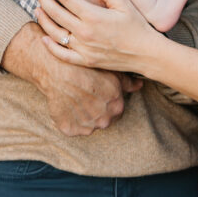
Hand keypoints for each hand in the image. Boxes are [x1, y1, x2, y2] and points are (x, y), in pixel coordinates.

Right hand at [1, 18, 141, 137]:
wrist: (57, 69)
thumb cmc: (84, 67)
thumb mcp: (110, 70)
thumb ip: (127, 82)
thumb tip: (140, 85)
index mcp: (117, 106)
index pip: (117, 109)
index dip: (108, 100)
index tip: (98, 92)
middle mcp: (104, 120)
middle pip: (104, 119)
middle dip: (98, 110)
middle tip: (86, 95)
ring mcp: (87, 127)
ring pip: (89, 124)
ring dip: (85, 115)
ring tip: (76, 98)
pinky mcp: (70, 129)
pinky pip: (73, 128)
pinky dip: (70, 119)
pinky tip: (67, 105)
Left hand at [36, 0, 156, 75]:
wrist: (146, 53)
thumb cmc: (137, 25)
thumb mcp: (124, 2)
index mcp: (93, 16)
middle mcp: (85, 33)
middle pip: (56, 13)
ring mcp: (83, 49)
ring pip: (54, 33)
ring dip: (43, 19)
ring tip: (37, 8)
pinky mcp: (85, 61)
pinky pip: (62, 55)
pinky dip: (50, 46)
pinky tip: (44, 37)